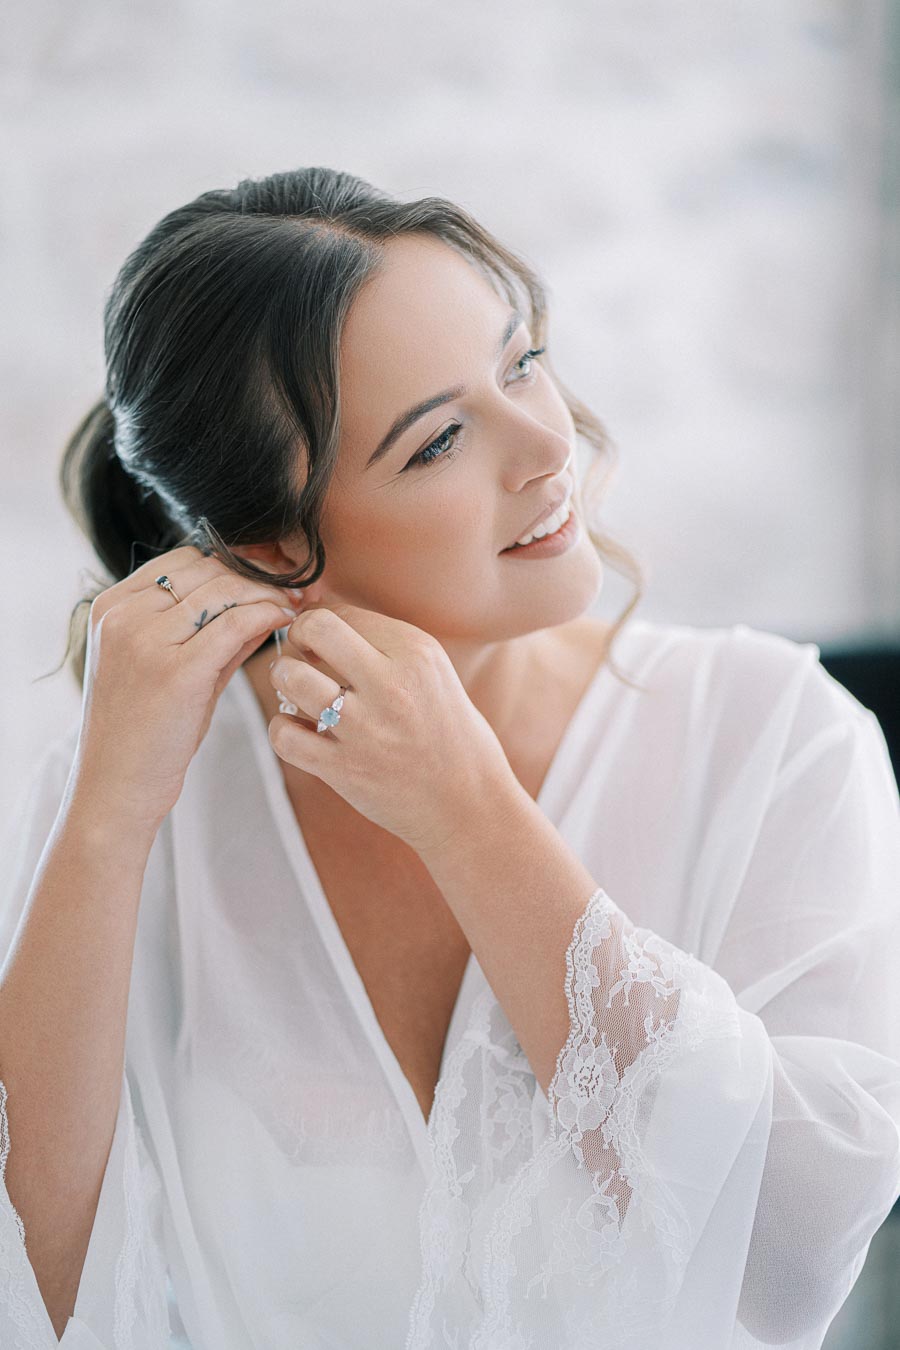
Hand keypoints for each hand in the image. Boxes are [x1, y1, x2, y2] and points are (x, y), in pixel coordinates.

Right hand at [72, 545, 302, 838]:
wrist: (116, 788)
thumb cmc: (145, 732)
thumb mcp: (167, 667)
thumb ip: (207, 630)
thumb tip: (260, 598)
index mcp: (111, 607)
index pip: (184, 560)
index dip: (232, 563)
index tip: (268, 576)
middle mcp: (123, 615)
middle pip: (207, 568)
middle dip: (256, 574)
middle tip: (294, 587)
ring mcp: (144, 640)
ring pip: (224, 590)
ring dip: (268, 592)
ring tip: (294, 605)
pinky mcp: (174, 671)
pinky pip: (236, 624)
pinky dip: (267, 615)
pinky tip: (286, 622)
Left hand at [267, 603, 517, 855]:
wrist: (466, 800)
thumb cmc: (445, 730)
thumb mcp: (431, 671)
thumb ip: (382, 641)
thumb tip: (319, 607)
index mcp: (416, 653)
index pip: (342, 613)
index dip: (321, 621)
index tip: (323, 641)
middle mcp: (390, 685)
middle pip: (315, 629)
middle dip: (298, 637)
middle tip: (304, 655)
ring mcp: (365, 729)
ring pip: (290, 677)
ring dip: (284, 680)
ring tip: (300, 692)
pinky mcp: (343, 768)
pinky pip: (283, 734)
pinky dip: (283, 729)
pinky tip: (302, 731)